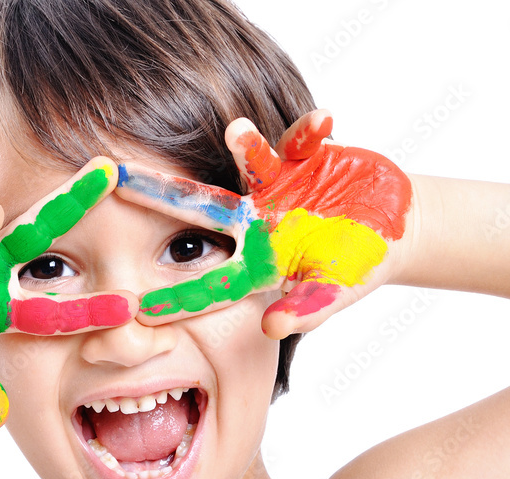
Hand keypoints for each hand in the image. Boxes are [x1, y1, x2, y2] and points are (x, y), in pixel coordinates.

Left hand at [115, 110, 411, 338]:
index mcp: (258, 262)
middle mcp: (256, 222)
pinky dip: (313, 130)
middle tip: (117, 178)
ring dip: (246, 147)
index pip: (210, 280)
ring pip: (249, 166)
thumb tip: (273, 327)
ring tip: (239, 130)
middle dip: (162, 195)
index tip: (134, 305)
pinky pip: (303, 140)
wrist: (392, 224)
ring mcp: (277, 187)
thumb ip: (307, 308)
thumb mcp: (336, 291)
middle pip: (202, 210)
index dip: (177, 293)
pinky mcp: (303, 157)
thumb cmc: (361, 266)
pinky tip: (324, 121)